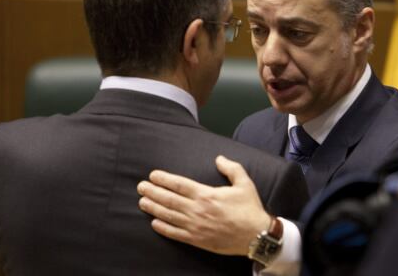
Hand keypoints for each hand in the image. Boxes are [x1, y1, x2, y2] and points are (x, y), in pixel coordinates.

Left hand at [136, 155, 270, 255]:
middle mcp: (197, 210)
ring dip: (153, 208)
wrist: (256, 236)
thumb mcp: (244, 183)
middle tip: (141, 187)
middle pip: (169, 199)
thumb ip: (231, 168)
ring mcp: (195, 226)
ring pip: (169, 216)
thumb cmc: (250, 209)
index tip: (153, 175)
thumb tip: (218, 158)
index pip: (179, 184)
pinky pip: (175, 234)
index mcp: (206, 195)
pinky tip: (154, 223)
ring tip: (142, 202)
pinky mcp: (197, 240)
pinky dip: (163, 228)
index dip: (164, 179)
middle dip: (153, 192)